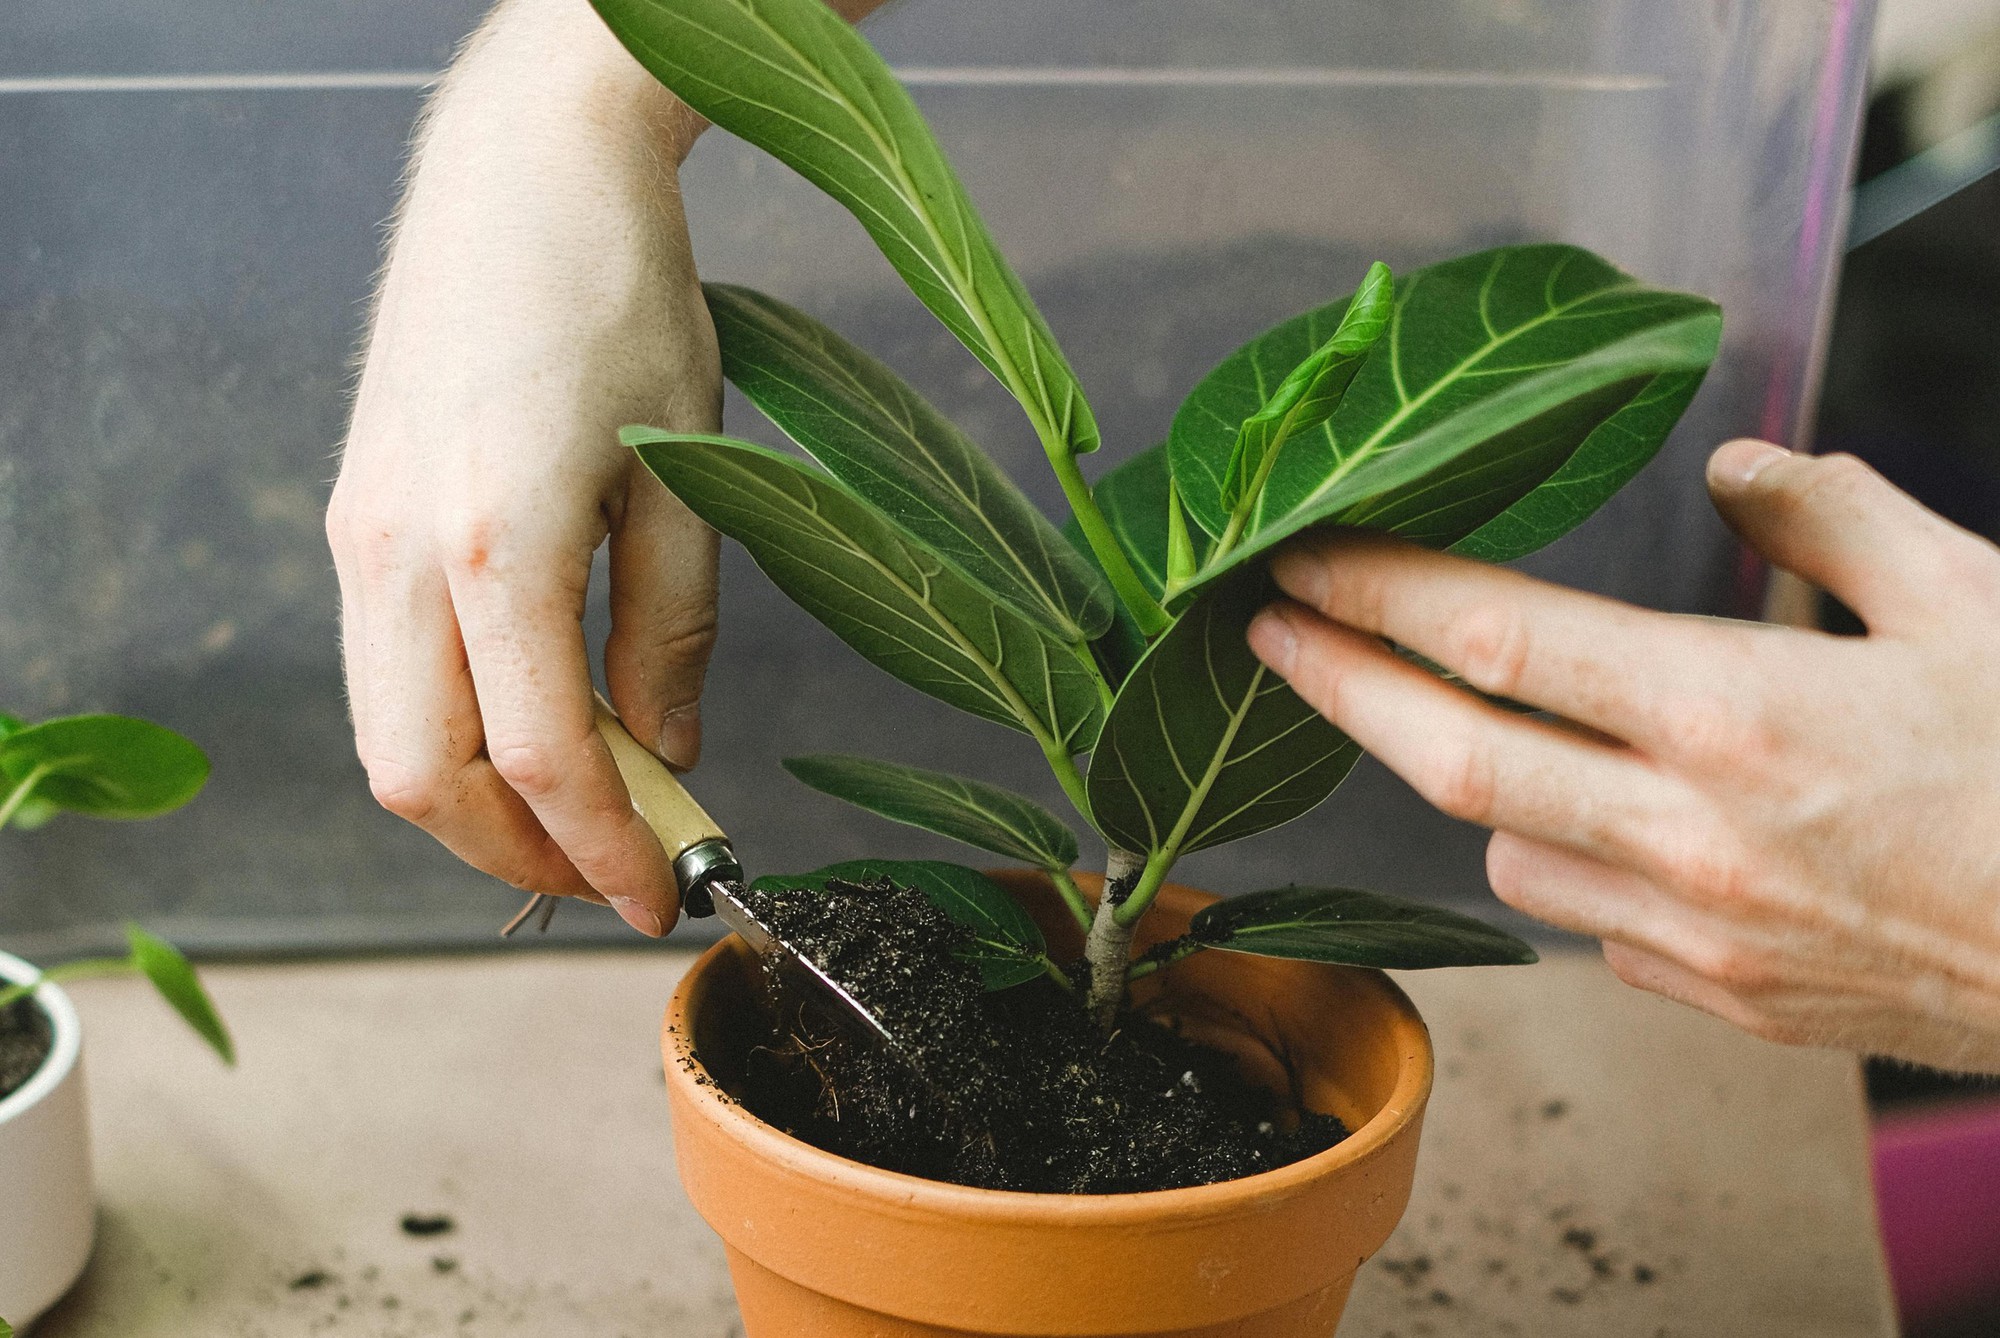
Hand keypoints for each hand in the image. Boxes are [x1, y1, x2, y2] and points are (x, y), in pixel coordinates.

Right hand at [326, 0, 719, 935]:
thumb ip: (672, 631)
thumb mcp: (683, 472)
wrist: (525, 168)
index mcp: (498, 545)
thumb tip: (670, 753)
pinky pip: (383, 666)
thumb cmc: (623, 297)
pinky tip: (535, 717)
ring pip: (387, 733)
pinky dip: (453, 725)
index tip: (659, 899)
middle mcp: (398, 553)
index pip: (541, 760)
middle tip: (616, 870)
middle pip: (422, 778)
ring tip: (586, 809)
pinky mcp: (352, 510)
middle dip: (518, 854)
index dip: (605, 850)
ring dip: (480, 800)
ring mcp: (357, 531)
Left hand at [1249, 440, 1999, 1072]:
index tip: (1300, 558)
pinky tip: (1605, 823)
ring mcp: (1696, 932)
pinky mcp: (1719, 997)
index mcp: (1737, 714)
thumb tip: (1737, 466)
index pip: (1496, 638)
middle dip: (1337, 685)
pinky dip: (1564, 863)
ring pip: (1506, 852)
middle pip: (1448, 756)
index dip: (1376, 592)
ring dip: (1467, 783)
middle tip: (1264, 633)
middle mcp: (1690, 833)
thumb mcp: (1970, 598)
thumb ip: (1835, 515)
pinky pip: (1587, 925)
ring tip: (1469, 721)